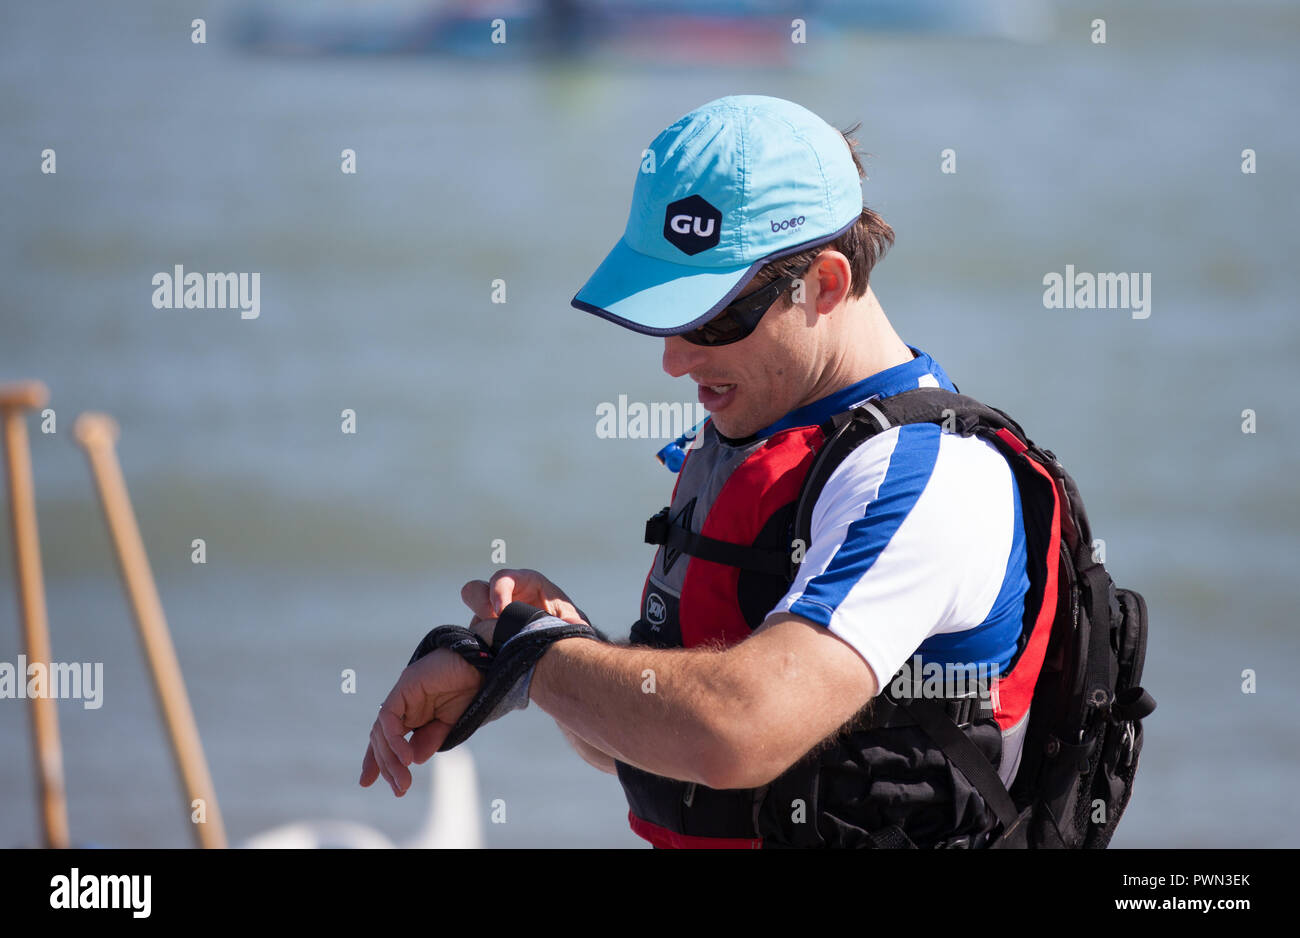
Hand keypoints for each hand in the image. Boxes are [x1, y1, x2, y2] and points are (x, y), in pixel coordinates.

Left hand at [359, 649, 483, 796]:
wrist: (483, 667)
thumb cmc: (468, 691)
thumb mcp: (448, 726)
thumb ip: (429, 741)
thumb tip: (411, 761)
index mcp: (411, 713)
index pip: (384, 739)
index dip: (375, 760)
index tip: (366, 782)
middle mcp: (402, 705)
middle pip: (380, 739)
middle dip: (386, 766)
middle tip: (400, 789)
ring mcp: (401, 695)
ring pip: (381, 730)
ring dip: (390, 759)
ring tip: (403, 780)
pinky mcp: (404, 686)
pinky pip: (388, 716)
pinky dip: (393, 739)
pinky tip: (405, 758)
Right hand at [461, 568, 585, 644]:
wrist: (558, 638)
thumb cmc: (564, 620)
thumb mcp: (569, 618)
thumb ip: (571, 620)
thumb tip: (575, 626)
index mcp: (523, 582)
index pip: (501, 578)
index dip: (498, 592)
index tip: (501, 611)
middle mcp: (502, 596)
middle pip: (474, 591)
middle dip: (480, 607)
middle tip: (494, 626)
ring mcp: (490, 614)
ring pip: (471, 617)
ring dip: (478, 629)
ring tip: (494, 645)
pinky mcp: (485, 632)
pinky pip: (473, 637)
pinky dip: (480, 646)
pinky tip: (494, 658)